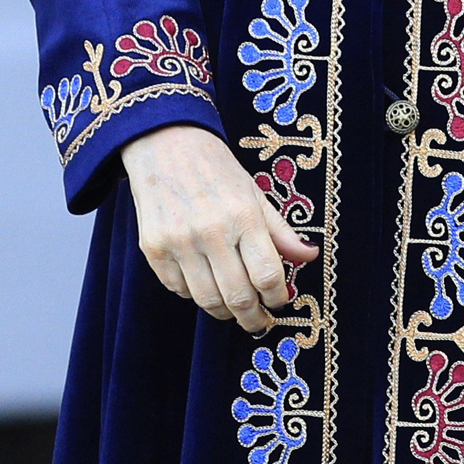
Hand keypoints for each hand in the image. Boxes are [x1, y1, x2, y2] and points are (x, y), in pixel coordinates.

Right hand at [122, 124, 317, 332]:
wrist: (165, 143)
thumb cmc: (216, 168)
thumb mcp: (254, 193)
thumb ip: (281, 231)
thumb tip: (310, 257)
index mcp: (243, 215)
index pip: (268, 275)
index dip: (278, 297)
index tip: (279, 301)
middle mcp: (210, 232)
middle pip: (238, 298)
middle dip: (254, 318)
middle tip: (260, 321)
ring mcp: (179, 242)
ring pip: (207, 301)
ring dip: (225, 312)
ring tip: (233, 307)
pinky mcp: (153, 249)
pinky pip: (178, 290)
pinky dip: (194, 294)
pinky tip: (204, 282)